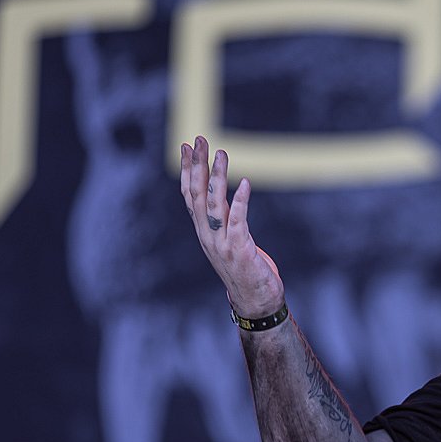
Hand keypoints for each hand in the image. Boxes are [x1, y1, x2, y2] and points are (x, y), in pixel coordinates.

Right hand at [180, 136, 284, 317]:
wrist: (255, 302)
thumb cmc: (246, 270)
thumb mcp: (229, 241)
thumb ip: (225, 221)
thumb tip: (226, 199)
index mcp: (203, 231)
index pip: (189, 195)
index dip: (186, 170)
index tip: (186, 146)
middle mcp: (207, 235)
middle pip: (197, 194)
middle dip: (196, 164)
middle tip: (198, 139)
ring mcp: (221, 242)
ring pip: (214, 203)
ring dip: (216, 176)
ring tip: (220, 152)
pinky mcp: (239, 249)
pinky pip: (238, 220)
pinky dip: (240, 201)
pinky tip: (244, 183)